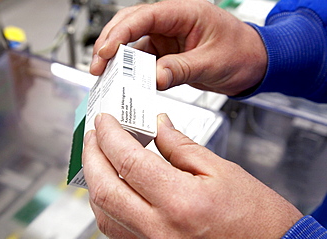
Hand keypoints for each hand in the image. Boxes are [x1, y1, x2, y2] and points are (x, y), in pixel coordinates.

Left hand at [83, 113, 301, 237]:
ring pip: (103, 212)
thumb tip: (158, 124)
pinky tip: (112, 185)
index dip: (111, 135)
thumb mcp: (222, 170)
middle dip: (92, 154)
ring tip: (98, 154)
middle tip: (94, 133)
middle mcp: (160, 229)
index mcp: (181, 201)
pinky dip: (106, 203)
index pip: (129, 161)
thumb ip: (182, 146)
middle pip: (105, 187)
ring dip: (95, 179)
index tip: (105, 119)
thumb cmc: (255, 216)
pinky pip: (115, 228)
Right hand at [89, 0, 266, 95]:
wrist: (255, 63)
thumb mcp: (212, 63)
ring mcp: (168, 36)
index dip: (120, 34)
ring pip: (133, 42)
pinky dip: (131, 69)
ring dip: (117, 58)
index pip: (143, 17)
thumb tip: (153, 78)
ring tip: (104, 74)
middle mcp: (173, 21)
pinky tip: (123, 79)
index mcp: (185, 13)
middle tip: (97, 66)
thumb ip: (181, 69)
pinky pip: (143, 58)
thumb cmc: (243, 52)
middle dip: (110, 44)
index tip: (105, 52)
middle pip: (130, 24)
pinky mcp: (167, 51)